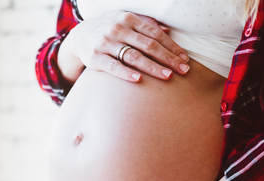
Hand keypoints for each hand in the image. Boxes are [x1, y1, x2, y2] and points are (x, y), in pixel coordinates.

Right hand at [59, 11, 189, 82]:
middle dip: (167, 58)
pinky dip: (125, 73)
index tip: (184, 59)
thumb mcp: (125, 20)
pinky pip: (113, 67)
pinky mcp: (95, 58)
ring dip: (152, 67)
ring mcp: (106, 43)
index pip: (155, 34)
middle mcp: (118, 29)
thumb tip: (167, 31)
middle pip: (148, 45)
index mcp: (129, 18)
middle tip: (183, 70)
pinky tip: (138, 79)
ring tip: (167, 76)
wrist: (78, 36)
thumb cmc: (109, 29)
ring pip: (133, 56)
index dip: (171, 47)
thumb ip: (145, 24)